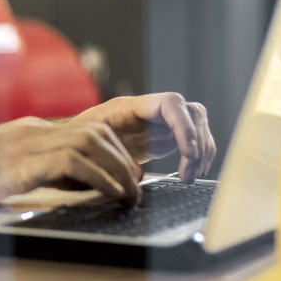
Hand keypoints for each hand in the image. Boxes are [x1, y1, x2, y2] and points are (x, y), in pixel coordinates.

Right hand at [0, 115, 142, 211]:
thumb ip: (27, 176)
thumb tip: (61, 191)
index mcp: (26, 133)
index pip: (85, 130)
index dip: (114, 153)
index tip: (126, 179)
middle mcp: (30, 131)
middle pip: (98, 130)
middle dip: (125, 159)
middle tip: (136, 189)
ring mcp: (23, 143)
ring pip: (93, 141)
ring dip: (120, 170)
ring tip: (130, 196)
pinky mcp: (16, 164)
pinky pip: (74, 160)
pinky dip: (100, 178)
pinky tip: (108, 196)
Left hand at [74, 93, 215, 182]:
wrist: (79, 142)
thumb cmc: (78, 140)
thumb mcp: (86, 141)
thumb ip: (105, 147)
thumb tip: (123, 165)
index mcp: (131, 106)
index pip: (170, 103)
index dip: (184, 125)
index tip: (188, 152)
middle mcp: (152, 109)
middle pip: (191, 113)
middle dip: (197, 143)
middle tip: (189, 172)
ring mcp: (163, 121)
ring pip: (198, 125)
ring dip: (202, 152)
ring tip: (189, 177)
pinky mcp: (168, 136)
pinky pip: (196, 139)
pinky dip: (200, 156)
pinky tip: (192, 173)